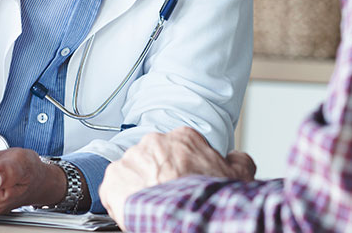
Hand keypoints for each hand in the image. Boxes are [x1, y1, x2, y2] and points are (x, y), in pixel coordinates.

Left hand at [99, 127, 254, 228]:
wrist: (185, 214)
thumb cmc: (208, 196)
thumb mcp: (238, 175)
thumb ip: (238, 160)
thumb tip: (235, 157)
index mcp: (183, 138)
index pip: (180, 149)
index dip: (183, 168)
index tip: (185, 181)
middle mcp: (155, 142)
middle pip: (154, 159)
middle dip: (159, 175)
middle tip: (169, 196)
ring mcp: (132, 159)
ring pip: (133, 172)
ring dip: (140, 187)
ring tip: (152, 206)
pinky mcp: (113, 179)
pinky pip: (113, 188)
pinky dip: (121, 200)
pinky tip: (135, 211)